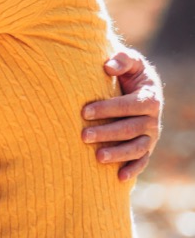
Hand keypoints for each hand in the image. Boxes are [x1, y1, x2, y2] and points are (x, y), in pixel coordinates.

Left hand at [81, 47, 162, 180]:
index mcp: (149, 98)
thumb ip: (121, 60)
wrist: (138, 85)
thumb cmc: (128, 72)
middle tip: (83, 135)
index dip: (107, 109)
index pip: (128, 106)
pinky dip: (133, 169)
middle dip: (106, 133)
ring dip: (118, 154)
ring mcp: (150, 135)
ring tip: (97, 157)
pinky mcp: (146, 146)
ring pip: (136, 147)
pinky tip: (118, 177)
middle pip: (130, 129)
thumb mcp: (129, 61)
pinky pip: (142, 160)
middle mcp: (152, 119)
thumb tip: (107, 66)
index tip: (84, 111)